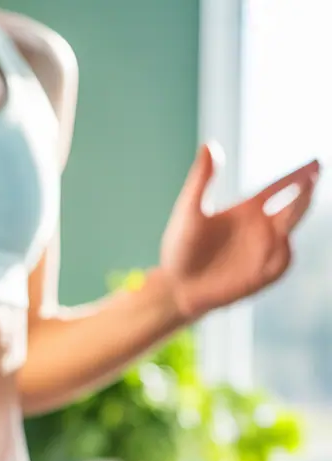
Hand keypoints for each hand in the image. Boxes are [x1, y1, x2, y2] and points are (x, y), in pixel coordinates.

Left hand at [159, 143, 320, 320]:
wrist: (175, 286)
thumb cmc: (179, 249)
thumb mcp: (188, 211)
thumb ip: (200, 180)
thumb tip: (209, 145)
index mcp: (247, 210)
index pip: (279, 188)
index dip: (297, 175)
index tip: (315, 164)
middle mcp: (260, 228)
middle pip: (293, 206)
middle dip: (305, 191)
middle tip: (312, 177)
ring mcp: (262, 251)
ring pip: (290, 229)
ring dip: (297, 214)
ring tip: (299, 197)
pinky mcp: (261, 275)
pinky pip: (282, 262)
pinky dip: (284, 253)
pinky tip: (282, 241)